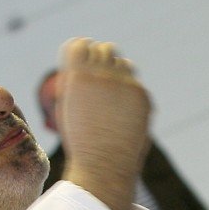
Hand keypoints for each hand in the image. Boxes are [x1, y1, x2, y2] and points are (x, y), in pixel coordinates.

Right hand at [55, 38, 151, 209]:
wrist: (104, 165)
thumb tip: (84, 64)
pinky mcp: (141, 95)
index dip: (83, 50)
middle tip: (101, 73)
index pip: (80, 44)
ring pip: (123, 63)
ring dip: (117, 72)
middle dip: (102, 59)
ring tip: (112, 93)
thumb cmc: (81, 140)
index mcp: (77, 76)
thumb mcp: (67, 107)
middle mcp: (101, 75)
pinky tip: (123, 111)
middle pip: (104, 49)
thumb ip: (74, 82)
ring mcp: (123, 84)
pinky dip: (130, 93)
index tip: (84, 58)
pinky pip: (135, 84)